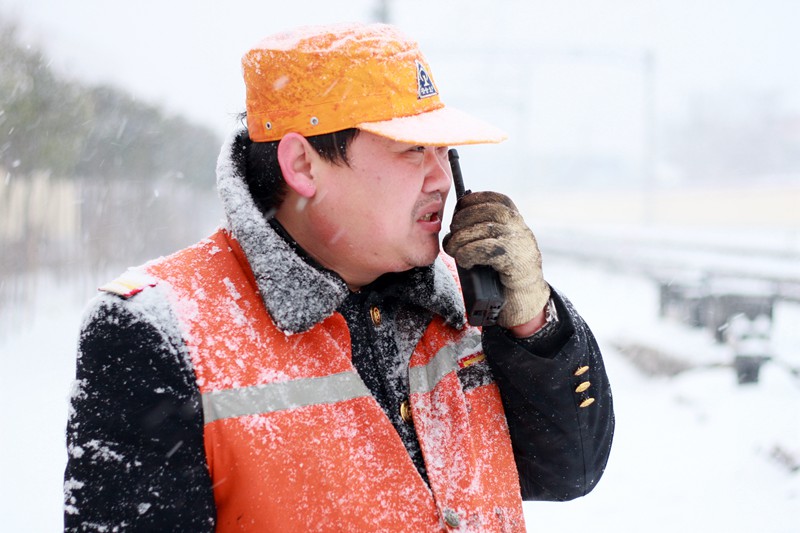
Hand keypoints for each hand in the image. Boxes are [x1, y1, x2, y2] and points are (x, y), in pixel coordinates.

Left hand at [443, 191, 549, 328]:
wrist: (525, 300)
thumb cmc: (501, 273)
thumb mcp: (492, 245)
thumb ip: (479, 230)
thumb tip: (453, 222)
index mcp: (514, 220)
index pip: (492, 199)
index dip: (470, 203)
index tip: (457, 215)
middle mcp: (519, 227)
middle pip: (486, 211)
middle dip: (461, 222)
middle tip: (452, 238)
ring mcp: (519, 243)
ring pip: (485, 229)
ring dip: (461, 240)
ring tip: (453, 251)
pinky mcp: (516, 261)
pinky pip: (487, 249)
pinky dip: (469, 253)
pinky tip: (465, 261)